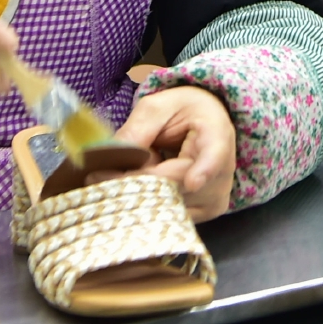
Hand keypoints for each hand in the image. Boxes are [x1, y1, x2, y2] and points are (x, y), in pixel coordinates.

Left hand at [107, 85, 235, 221]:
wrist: (204, 124)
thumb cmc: (182, 112)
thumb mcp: (156, 108)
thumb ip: (136, 130)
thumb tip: (111, 160)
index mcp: (217, 135)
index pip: (214, 156)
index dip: (204, 170)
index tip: (192, 182)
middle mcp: (223, 172)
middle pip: (176, 187)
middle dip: (137, 182)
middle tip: (99, 174)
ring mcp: (215, 197)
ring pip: (168, 206)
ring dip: (139, 194)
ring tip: (126, 173)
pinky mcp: (204, 213)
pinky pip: (168, 215)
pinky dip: (147, 205)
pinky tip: (140, 187)